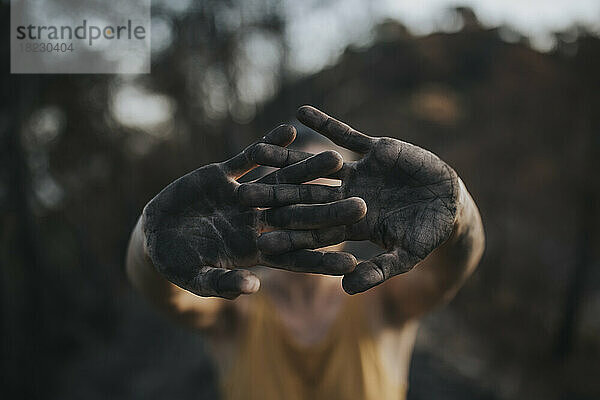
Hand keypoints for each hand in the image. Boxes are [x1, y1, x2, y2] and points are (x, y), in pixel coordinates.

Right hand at [142, 125, 365, 298]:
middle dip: (328, 210)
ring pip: (282, 181)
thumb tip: (253, 287)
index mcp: (256, 249)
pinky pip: (250, 158)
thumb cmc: (179, 264)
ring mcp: (243, 196)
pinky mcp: (224, 176)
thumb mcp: (198, 278)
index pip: (295, 255)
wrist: (156, 235)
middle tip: (362, 204)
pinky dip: (268, 144)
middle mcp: (257, 221)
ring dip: (307, 170)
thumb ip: (223, 283)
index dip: (321, 259)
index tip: (352, 260)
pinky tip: (290, 129)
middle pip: (299, 215)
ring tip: (336, 158)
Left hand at [246, 107, 459, 293]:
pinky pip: (345, 134)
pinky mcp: (372, 150)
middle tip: (243, 192)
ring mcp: (357, 172)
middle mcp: (346, 197)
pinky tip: (301, 110)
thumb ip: (377, 270)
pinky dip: (325, 123)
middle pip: (304, 195)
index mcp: (350, 224)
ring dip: (288, 156)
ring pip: (315, 163)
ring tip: (257, 148)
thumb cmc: (427, 235)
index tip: (261, 237)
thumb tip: (345, 290)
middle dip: (275, 194)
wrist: (450, 204)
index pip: (314, 230)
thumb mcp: (406, 256)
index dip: (289, 234)